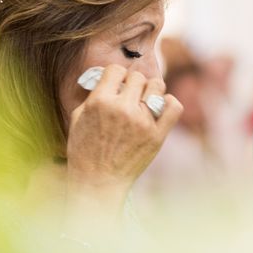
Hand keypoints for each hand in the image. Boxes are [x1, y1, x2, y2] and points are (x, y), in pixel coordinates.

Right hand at [66, 64, 182, 197]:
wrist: (97, 183)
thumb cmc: (84, 151)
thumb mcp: (78, 118)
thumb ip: (93, 95)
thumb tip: (106, 79)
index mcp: (100, 102)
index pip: (116, 70)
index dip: (115, 76)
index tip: (115, 85)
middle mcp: (122, 108)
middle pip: (137, 77)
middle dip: (132, 85)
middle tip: (128, 98)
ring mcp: (142, 122)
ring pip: (157, 86)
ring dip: (150, 92)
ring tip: (144, 103)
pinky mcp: (157, 135)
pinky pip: (174, 106)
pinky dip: (169, 103)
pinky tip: (160, 108)